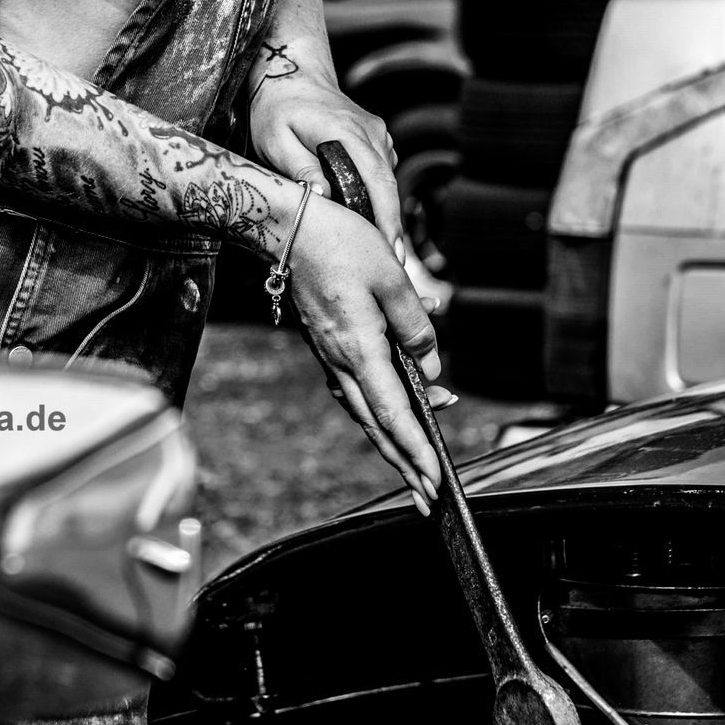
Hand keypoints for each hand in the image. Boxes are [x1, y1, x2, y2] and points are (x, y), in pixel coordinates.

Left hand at [251, 72, 404, 259]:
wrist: (292, 74)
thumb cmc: (277, 109)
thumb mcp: (274, 138)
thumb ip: (298, 166)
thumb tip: (322, 196)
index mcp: (346, 132)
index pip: (376, 180)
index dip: (386, 217)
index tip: (391, 248)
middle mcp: (370, 132)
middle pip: (390, 185)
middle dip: (393, 226)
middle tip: (395, 264)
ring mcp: (377, 134)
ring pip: (388, 181)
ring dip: (387, 214)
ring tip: (382, 251)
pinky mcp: (376, 139)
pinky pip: (382, 173)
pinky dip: (380, 198)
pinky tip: (372, 223)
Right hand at [285, 192, 442, 510]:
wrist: (288, 227)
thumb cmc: (340, 244)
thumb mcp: (392, 278)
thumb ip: (415, 325)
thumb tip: (429, 363)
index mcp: (360, 350)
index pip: (394, 414)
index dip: (417, 451)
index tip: (435, 479)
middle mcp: (341, 362)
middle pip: (377, 427)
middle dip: (405, 465)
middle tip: (427, 497)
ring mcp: (331, 356)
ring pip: (366, 412)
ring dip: (393, 441)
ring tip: (419, 461)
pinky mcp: (328, 345)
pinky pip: (356, 390)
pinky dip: (378, 410)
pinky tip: (393, 410)